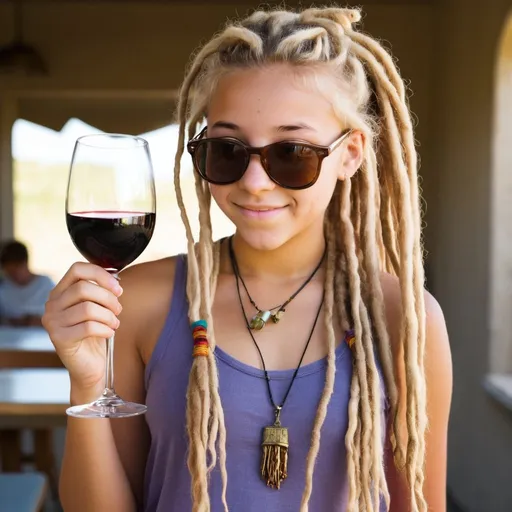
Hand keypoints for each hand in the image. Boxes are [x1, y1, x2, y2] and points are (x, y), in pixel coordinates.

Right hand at [42, 262, 122, 393]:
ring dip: (109, 315)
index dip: (101, 274)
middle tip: (118, 310)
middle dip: (108, 298)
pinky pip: (89, 327)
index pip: (77, 269)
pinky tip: (110, 333)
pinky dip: (106, 329)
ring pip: (88, 308)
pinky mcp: (59, 339)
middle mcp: (51, 305)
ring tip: (114, 323)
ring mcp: (52, 322)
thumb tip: (115, 278)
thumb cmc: (96, 334)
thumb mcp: (98, 307)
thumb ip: (100, 290)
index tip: (118, 288)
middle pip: (84, 288)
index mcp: (60, 292)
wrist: (90, 367)